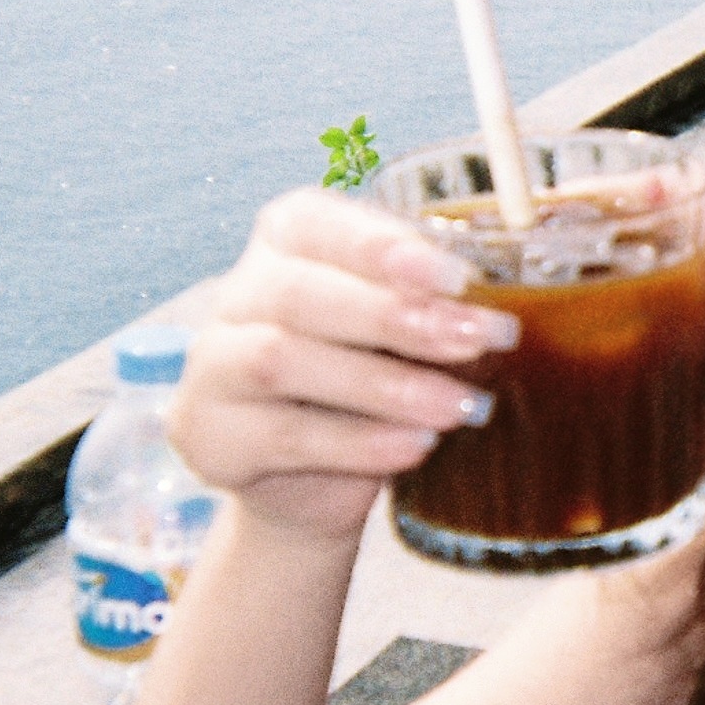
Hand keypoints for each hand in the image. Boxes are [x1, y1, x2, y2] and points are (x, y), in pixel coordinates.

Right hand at [172, 188, 518, 544]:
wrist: (312, 482)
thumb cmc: (367, 380)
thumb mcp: (402, 333)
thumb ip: (429, 306)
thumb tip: (494, 307)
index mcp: (284, 243)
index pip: (315, 223)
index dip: (381, 247)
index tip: (458, 276)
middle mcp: (238, 294)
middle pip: (299, 293)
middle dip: (396, 317)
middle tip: (479, 340)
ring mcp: (211, 365)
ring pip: (283, 361)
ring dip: (384, 385)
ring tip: (462, 406)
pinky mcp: (211, 435)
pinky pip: (283, 435)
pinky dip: (359, 442)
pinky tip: (416, 446)